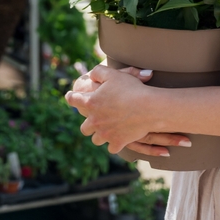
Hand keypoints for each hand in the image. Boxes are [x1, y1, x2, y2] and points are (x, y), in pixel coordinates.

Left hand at [66, 65, 189, 154]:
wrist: (149, 107)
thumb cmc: (131, 89)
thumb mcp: (112, 74)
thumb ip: (98, 72)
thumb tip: (91, 76)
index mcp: (91, 103)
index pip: (73, 100)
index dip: (71, 97)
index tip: (70, 97)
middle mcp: (95, 121)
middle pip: (84, 128)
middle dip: (88, 124)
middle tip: (94, 120)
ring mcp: (105, 134)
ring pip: (96, 140)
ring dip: (100, 135)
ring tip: (106, 131)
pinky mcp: (118, 143)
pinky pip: (111, 148)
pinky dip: (114, 144)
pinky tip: (118, 139)